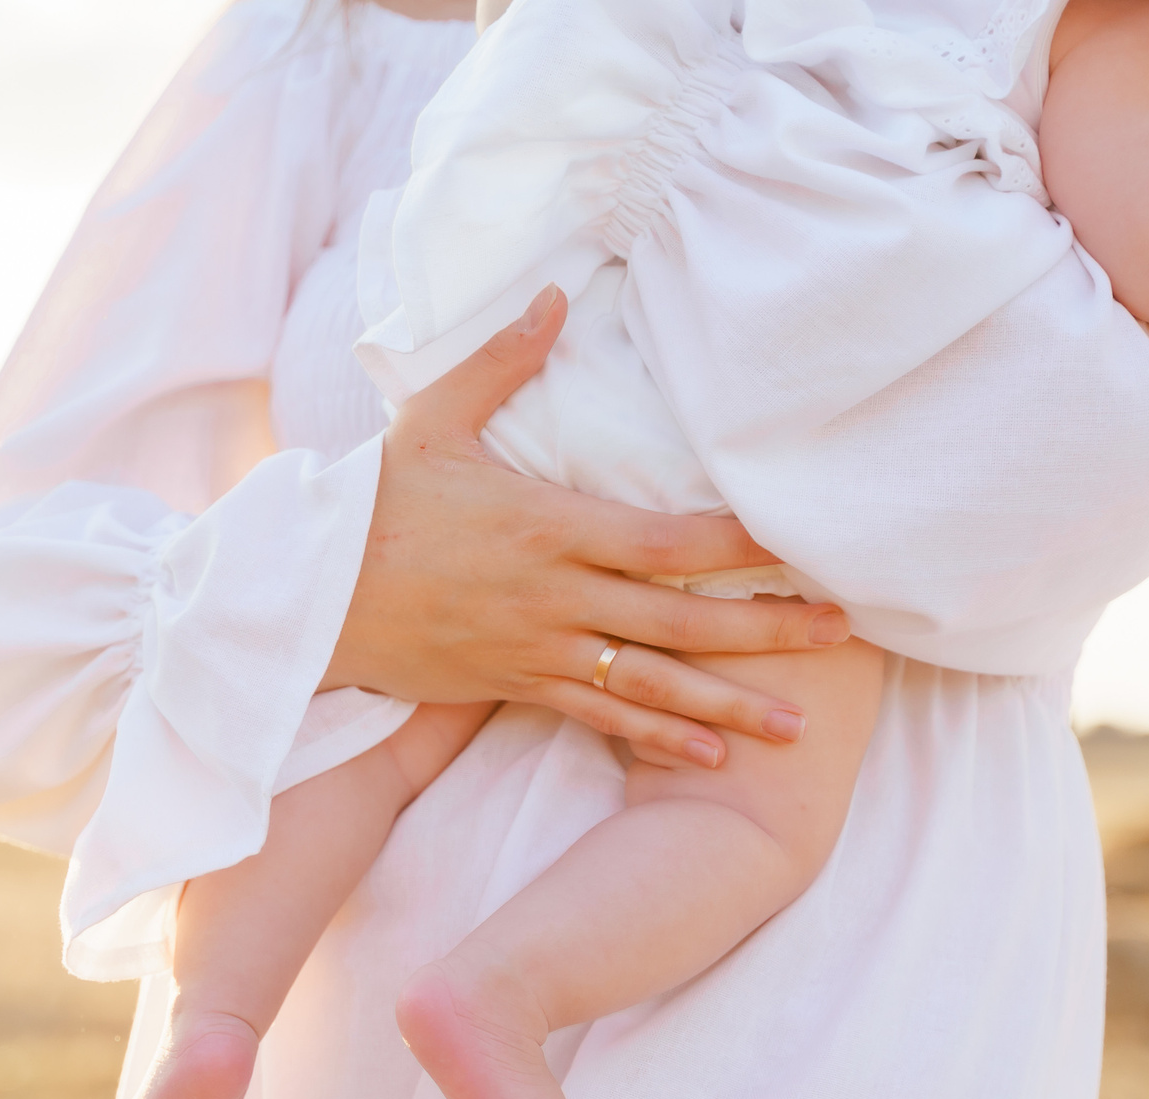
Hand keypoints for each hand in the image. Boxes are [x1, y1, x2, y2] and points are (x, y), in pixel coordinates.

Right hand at [327, 287, 851, 767]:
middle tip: (843, 632)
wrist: (305, 600)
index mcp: (547, 526)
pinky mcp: (514, 684)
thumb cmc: (369, 506)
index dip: (740, 546)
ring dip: (730, 701)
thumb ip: (502, 362)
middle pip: (681, 618)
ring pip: (651, 681)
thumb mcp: (432, 421)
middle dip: (768, 628)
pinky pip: (600, 716)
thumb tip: (558, 297)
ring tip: (798, 723)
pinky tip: (711, 751)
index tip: (801, 545)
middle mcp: (554, 596)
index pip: (666, 541)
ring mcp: (537, 649)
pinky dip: (657, 736)